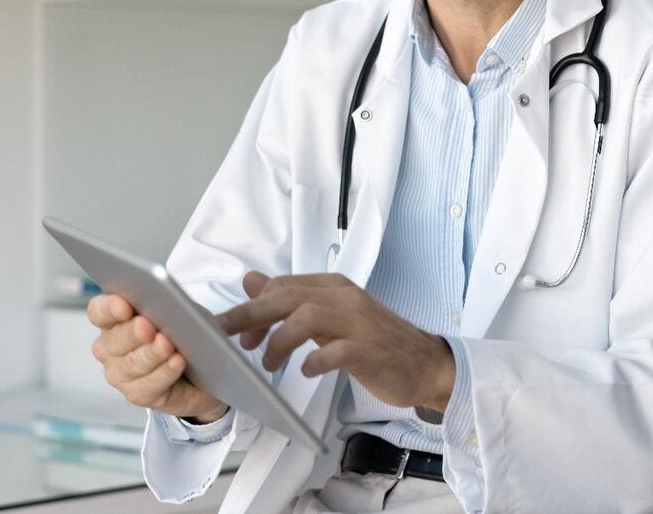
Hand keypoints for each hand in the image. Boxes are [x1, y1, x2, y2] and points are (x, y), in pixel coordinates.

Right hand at [86, 293, 228, 422]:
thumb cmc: (183, 331)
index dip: (110, 308)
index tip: (124, 306)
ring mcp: (120, 374)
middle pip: (115, 339)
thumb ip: (166, 305)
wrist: (200, 367)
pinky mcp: (137, 394)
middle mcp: (109, 348)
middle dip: (132, 332)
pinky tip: (177, 361)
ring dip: (151, 354)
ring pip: (132, 364)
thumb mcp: (178, 311)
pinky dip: (165, 372)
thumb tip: (168, 304)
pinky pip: (150, 385)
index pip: (100, 311)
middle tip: (147, 326)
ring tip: (167, 345)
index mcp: (113, 319)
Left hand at [219, 272, 454, 412]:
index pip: (283, 286)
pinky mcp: (369, 350)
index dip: (254, 307)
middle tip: (226, 336)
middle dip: (250, 315)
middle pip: (287, 297)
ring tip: (268, 362)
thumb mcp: (331, 317)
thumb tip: (251, 282)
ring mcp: (358, 323)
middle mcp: (344, 298)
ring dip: (279, 340)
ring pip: (307, 317)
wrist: (426, 363)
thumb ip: (293, 300)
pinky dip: (314, 360)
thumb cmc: (376, 343)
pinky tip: (306, 370)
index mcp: (334, 287)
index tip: (238, 333)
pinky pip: (335, 351)